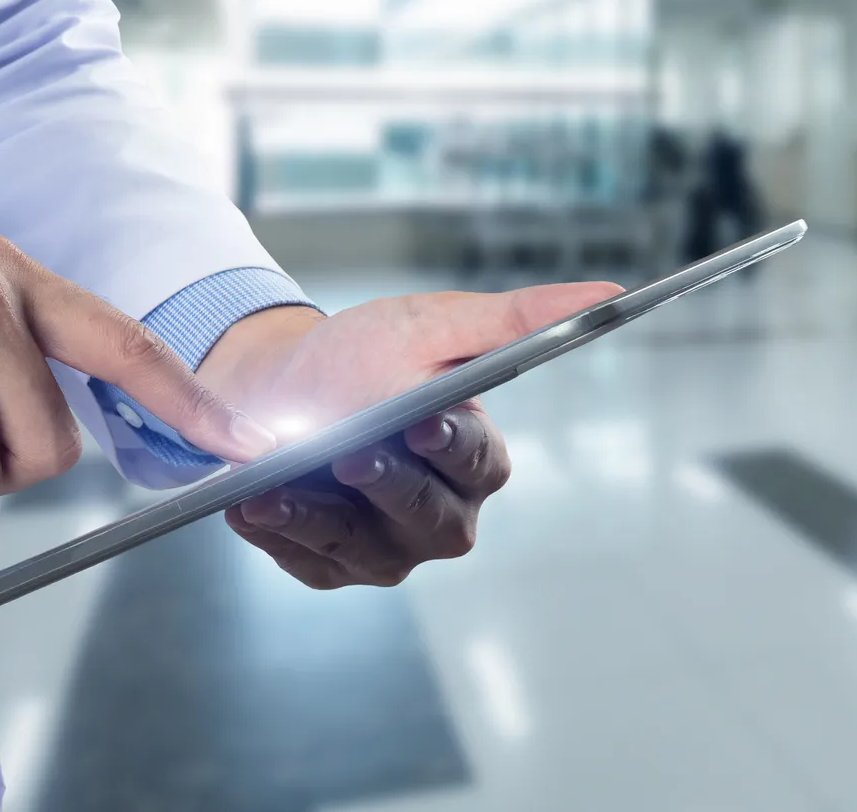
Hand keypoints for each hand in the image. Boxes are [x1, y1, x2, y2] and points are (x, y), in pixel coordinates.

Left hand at [201, 282, 621, 587]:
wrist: (276, 386)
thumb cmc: (364, 356)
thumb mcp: (432, 324)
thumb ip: (516, 316)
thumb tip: (608, 290)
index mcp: (476, 459)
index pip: (477, 459)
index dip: (452, 443)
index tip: (423, 419)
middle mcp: (441, 516)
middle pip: (427, 517)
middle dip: (386, 484)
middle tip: (347, 454)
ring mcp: (386, 550)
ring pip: (361, 548)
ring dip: (314, 515)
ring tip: (270, 486)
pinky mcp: (331, 567)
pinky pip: (307, 561)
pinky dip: (277, 532)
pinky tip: (249, 505)